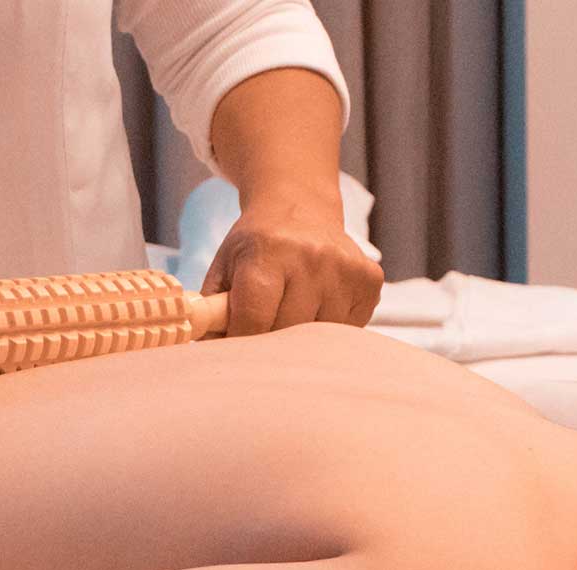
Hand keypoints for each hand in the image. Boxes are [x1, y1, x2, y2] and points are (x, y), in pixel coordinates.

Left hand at [201, 194, 383, 336]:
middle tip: (263, 328)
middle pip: (288, 333)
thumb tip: (207, 355)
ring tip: (292, 311)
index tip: (236, 349)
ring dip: (303, 337)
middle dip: (270, 340)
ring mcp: (345, 269)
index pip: (254, 320)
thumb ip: (212, 312)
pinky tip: (319, 304)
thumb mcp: (223, 268)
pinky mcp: (370, 280)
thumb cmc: (256, 245)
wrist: (299, 208)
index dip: (241, 343)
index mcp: (268, 252)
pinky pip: (348, 329)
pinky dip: (330, 327)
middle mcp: (311, 257)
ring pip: (320, 338)